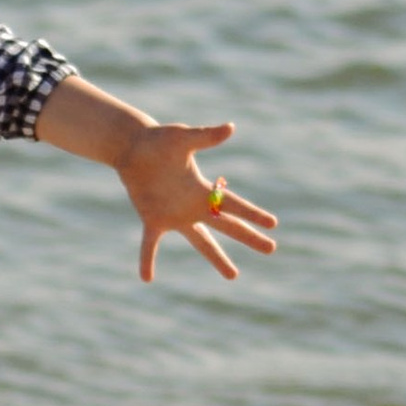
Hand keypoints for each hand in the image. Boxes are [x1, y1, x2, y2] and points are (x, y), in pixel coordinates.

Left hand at [115, 118, 278, 286]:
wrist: (133, 147)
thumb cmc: (159, 140)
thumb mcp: (183, 138)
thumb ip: (205, 137)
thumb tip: (230, 127)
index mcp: (203, 189)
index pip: (233, 204)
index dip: (252, 214)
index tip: (272, 223)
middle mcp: (194, 205)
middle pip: (227, 225)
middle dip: (249, 237)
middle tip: (271, 248)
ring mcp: (175, 215)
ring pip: (201, 241)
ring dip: (217, 258)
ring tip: (234, 276)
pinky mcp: (153, 218)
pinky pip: (150, 244)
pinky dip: (147, 259)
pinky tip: (146, 278)